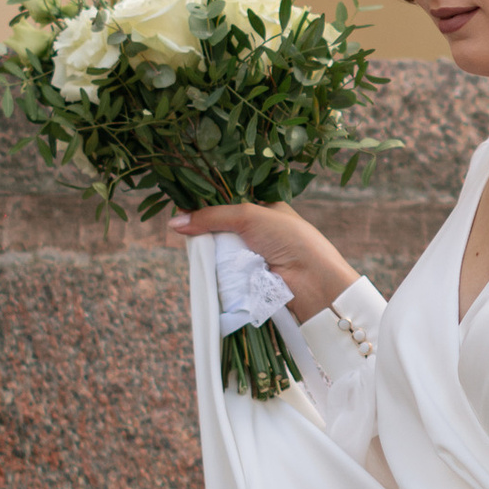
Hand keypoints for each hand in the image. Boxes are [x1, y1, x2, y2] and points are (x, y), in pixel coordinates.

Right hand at [168, 202, 354, 325]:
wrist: (313, 281)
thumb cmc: (289, 239)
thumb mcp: (249, 216)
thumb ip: (212, 217)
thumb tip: (175, 222)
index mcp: (266, 211)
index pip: (229, 207)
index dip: (208, 209)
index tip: (183, 212)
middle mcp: (262, 233)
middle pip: (223, 232)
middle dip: (208, 235)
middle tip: (187, 235)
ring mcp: (258, 258)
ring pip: (223, 255)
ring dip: (213, 256)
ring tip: (198, 254)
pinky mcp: (253, 281)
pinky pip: (227, 275)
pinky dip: (219, 274)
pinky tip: (207, 272)